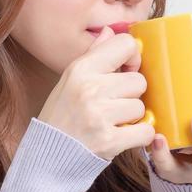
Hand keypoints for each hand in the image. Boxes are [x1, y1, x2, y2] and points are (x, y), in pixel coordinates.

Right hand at [36, 25, 153, 161]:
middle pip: (138, 80)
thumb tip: (111, 32)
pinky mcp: (109, 140)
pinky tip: (122, 137)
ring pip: (140, 107)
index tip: (125, 71)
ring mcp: (100, 115)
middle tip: (113, 106)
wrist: (47, 159)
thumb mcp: (69, 81)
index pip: (125, 45)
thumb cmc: (61, 117)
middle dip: (130, 94)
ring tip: (112, 122)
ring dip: (131, 117)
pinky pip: (145, 131)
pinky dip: (139, 136)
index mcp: (81, 69)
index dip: (132, 58)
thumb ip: (93, 55)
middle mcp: (90, 89)